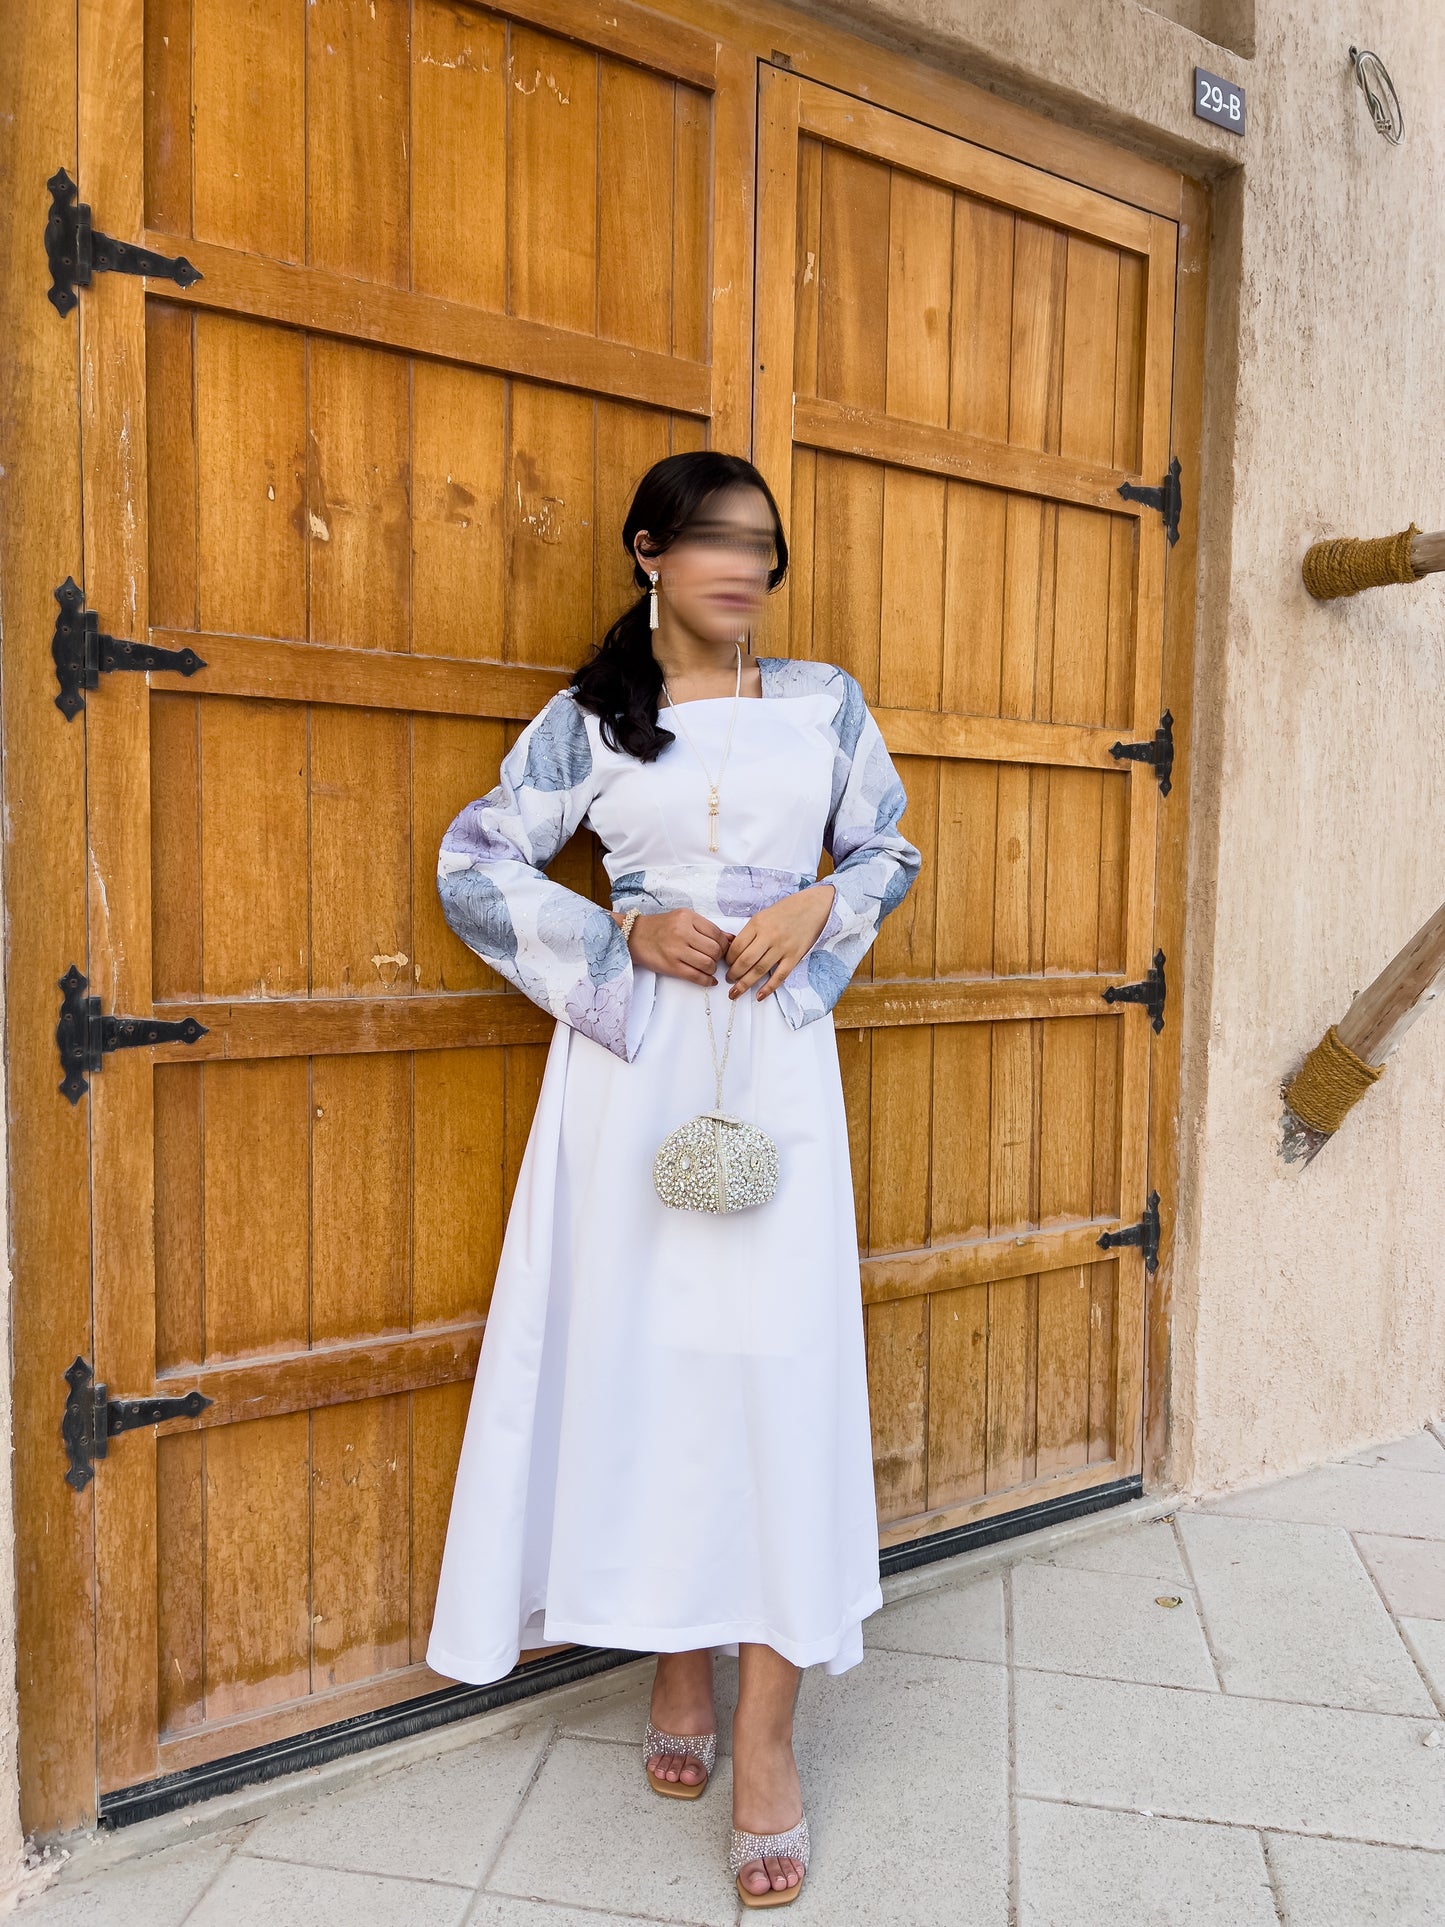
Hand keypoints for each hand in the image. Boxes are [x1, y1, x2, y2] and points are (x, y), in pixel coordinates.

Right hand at [611, 906, 730, 987]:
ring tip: (708, 967)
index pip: (717, 933)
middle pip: (715, 949)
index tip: (722, 949)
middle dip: (719, 957)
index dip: (724, 944)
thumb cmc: (660, 927)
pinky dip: (707, 980)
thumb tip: (731, 939)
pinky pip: (696, 976)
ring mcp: (676, 950)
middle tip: (715, 958)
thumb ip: (706, 927)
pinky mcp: (671, 966)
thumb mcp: (683, 919)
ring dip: (713, 969)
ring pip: (708, 964)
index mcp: (687, 917)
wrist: (634, 936)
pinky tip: (710, 980)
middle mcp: (682, 932)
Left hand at [721, 883, 835, 1001]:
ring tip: (736, 992)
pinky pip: (779, 976)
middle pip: (745, 961)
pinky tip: (759, 996)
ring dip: (745, 984)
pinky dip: (768, 988)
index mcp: (758, 923)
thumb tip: (735, 950)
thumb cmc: (787, 910)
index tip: (726, 964)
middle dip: (733, 974)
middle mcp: (769, 936)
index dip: (728, 958)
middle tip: (728, 980)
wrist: (814, 906)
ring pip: (759, 970)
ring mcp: (782, 947)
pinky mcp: (794, 956)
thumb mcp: (763, 915)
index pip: (737, 946)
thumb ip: (751, 932)